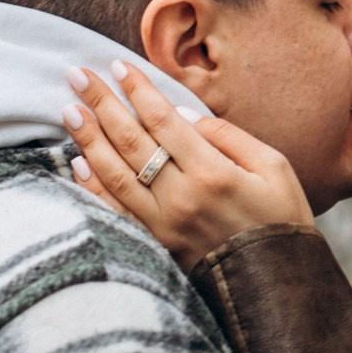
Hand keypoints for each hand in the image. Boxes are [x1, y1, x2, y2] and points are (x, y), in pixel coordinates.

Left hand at [62, 63, 312, 264]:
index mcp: (213, 174)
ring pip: (115, 175)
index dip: (138, 91)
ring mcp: (164, 226)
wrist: (279, 286)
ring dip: (88, 140)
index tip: (117, 66)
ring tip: (69, 110)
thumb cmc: (282, 220)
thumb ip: (228, 136)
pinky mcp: (156, 246)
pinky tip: (78, 163)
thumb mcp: (273, 167)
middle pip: (132, 142)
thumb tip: (183, 115)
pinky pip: (115, 212)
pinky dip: (93, 187)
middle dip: (102, 105)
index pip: (164, 122)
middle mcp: (182, 198)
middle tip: (77, 76)